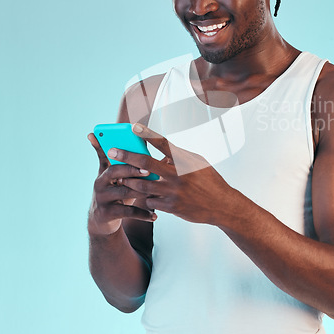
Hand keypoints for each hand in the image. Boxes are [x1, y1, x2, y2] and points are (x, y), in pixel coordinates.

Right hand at [87, 133, 156, 236]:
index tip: (115, 141)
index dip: (106, 146)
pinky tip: (154, 216)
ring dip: (141, 191)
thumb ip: (134, 166)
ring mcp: (102, 198)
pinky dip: (143, 214)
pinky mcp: (107, 213)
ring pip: (124, 191)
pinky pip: (128, 212)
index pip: (104, 154)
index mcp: (105, 170)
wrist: (102, 220)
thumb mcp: (120, 179)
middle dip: (131, 169)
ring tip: (156, 192)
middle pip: (114, 171)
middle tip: (147, 170)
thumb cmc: (117, 194)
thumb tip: (158, 152)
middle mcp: (100, 182)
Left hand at [110, 123, 235, 224]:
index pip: (163, 143)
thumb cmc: (209, 180)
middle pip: (145, 163)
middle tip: (111, 151)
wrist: (221, 205)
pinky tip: (143, 195)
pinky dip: (145, 196)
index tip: (133, 127)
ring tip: (120, 176)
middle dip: (126, 156)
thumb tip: (161, 153)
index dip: (147, 134)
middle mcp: (178, 175)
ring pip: (142, 184)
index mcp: (185, 160)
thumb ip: (178, 156)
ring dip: (129, 180)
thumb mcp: (197, 162)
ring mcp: (173, 192)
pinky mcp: (171, 207)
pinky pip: (150, 200)